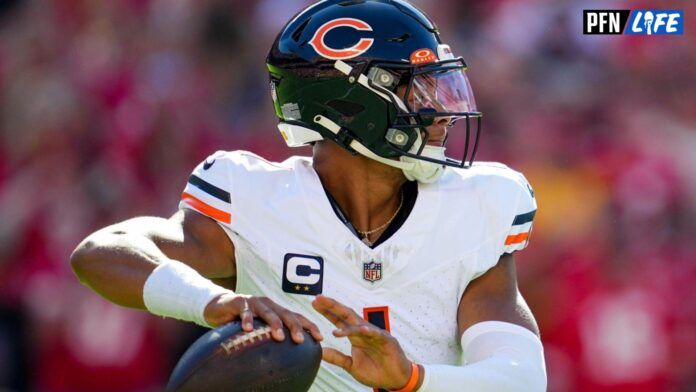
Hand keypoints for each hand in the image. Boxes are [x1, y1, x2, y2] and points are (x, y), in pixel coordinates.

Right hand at [204, 293, 322, 343]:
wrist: (219, 306)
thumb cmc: (243, 320)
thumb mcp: (260, 328)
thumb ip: (272, 337)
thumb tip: (288, 358)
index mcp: (277, 310)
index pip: (297, 317)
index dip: (309, 326)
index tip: (319, 338)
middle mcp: (269, 304)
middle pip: (286, 314)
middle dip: (294, 326)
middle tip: (300, 340)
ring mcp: (255, 302)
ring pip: (268, 312)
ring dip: (274, 323)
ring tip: (279, 335)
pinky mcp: (240, 302)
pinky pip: (245, 311)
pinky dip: (247, 319)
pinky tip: (248, 329)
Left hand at [312, 295, 412, 389]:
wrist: (395, 379)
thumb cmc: (376, 371)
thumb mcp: (352, 366)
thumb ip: (337, 358)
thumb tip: (321, 351)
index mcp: (355, 336)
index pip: (339, 320)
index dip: (327, 312)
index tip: (314, 303)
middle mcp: (364, 332)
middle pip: (346, 315)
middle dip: (332, 306)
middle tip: (318, 298)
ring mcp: (375, 335)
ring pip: (359, 324)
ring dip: (347, 320)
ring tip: (332, 316)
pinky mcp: (386, 341)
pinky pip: (376, 334)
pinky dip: (368, 332)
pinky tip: (361, 330)